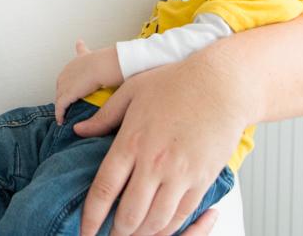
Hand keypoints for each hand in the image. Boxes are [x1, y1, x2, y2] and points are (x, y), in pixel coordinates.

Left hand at [54, 40, 122, 124]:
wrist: (105, 65)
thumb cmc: (109, 62)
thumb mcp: (105, 58)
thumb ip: (106, 62)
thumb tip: (113, 66)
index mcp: (76, 61)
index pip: (68, 74)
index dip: (67, 83)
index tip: (68, 88)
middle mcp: (67, 71)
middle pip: (60, 87)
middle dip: (62, 96)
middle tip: (65, 107)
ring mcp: (65, 82)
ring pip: (59, 97)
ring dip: (61, 107)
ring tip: (63, 116)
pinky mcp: (67, 93)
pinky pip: (60, 107)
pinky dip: (60, 114)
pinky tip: (61, 121)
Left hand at [72, 54, 248, 235]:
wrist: (222, 84)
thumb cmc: (178, 82)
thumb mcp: (132, 91)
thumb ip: (104, 116)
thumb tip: (79, 130)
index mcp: (132, 141)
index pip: (104, 189)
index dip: (91, 216)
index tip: (85, 229)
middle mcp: (154, 162)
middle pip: (129, 214)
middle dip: (116, 232)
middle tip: (109, 235)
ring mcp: (181, 174)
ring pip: (156, 221)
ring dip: (142, 234)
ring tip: (133, 234)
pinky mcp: (202, 179)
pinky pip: (182, 215)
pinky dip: (168, 228)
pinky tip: (160, 227)